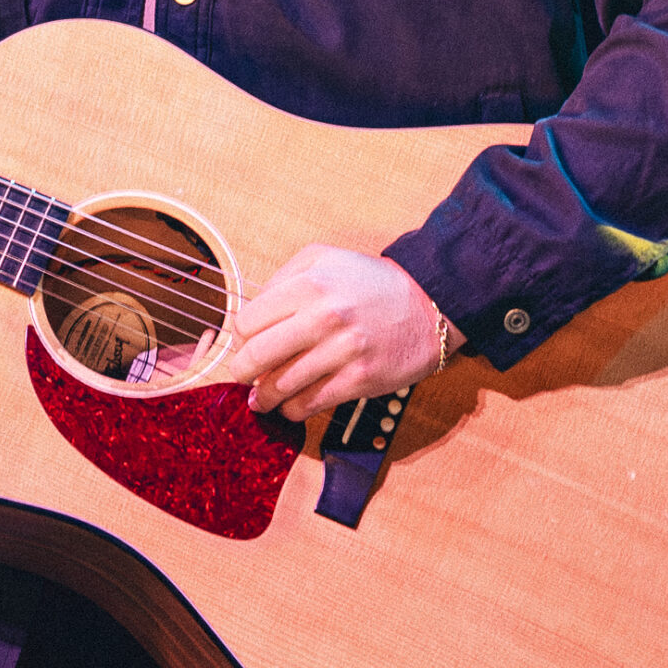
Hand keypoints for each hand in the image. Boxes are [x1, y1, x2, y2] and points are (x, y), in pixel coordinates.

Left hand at [227, 244, 458, 418]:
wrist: (428, 304)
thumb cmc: (369, 282)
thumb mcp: (322, 258)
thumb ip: (282, 278)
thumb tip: (251, 316)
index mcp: (309, 285)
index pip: (248, 322)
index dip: (240, 338)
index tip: (244, 345)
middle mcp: (323, 317)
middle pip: (256, 355)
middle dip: (242, 371)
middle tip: (243, 375)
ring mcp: (343, 351)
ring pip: (280, 385)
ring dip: (264, 396)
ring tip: (261, 397)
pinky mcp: (360, 379)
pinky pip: (310, 404)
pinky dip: (292, 409)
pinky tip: (289, 405)